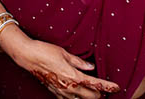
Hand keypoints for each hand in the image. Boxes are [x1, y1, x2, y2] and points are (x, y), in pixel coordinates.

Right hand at [1, 31, 119, 98]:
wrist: (27, 56)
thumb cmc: (45, 51)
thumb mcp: (64, 53)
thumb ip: (79, 62)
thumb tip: (90, 66)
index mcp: (74, 76)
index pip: (96, 85)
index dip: (109, 86)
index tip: (117, 87)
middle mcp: (69, 88)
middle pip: (92, 97)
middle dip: (101, 94)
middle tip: (105, 88)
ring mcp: (62, 92)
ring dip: (89, 96)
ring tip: (93, 90)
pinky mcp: (55, 92)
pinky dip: (77, 97)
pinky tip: (78, 91)